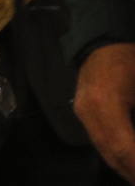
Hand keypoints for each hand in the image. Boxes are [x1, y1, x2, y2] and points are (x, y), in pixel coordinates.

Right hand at [75, 42, 134, 182]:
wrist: (103, 41)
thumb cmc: (131, 61)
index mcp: (106, 102)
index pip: (124, 147)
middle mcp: (89, 110)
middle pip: (111, 153)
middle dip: (130, 170)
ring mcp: (82, 111)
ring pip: (103, 149)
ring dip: (123, 166)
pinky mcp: (82, 111)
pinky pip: (98, 140)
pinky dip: (115, 155)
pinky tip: (128, 162)